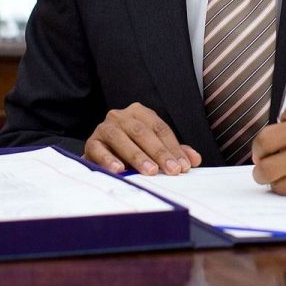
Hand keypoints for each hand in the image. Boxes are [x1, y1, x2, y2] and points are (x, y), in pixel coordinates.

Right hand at [83, 103, 202, 175]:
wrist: (100, 154)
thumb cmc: (132, 150)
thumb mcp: (154, 149)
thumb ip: (173, 151)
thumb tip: (194, 160)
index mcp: (140, 113)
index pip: (160, 129)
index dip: (174, 148)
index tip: (184, 166)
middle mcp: (121, 116)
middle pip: (143, 132)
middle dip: (159, 152)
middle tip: (172, 171)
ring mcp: (105, 128)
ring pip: (122, 139)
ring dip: (137, 156)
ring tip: (150, 172)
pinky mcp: (91, 143)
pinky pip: (99, 150)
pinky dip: (109, 160)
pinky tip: (119, 170)